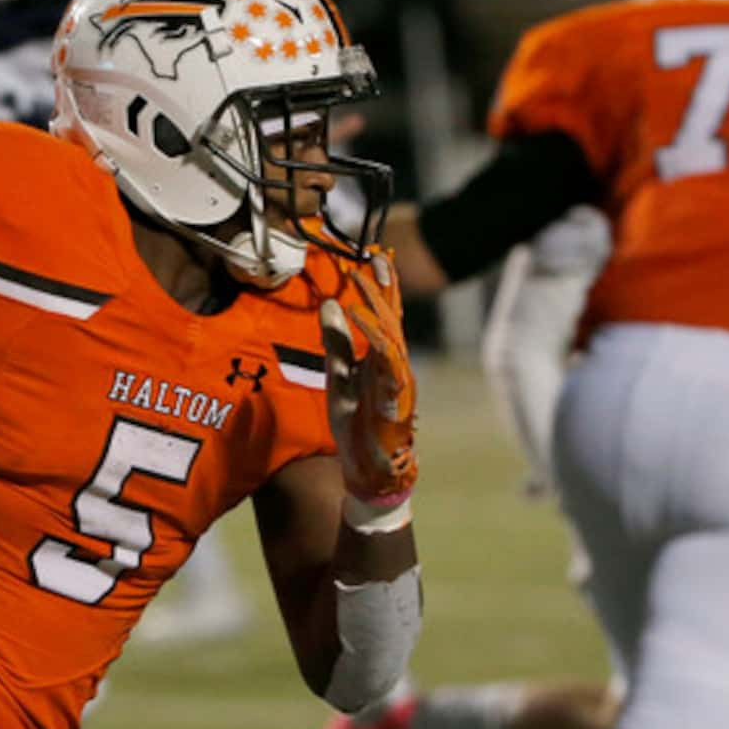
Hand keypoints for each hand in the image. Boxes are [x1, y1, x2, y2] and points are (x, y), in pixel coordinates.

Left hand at [322, 253, 416, 521]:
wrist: (370, 470)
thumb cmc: (357, 425)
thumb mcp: (339, 378)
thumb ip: (336, 344)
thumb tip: (331, 305)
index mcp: (382, 359)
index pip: (384, 315)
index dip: (380, 286)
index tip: (373, 257)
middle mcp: (394, 365)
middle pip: (391, 318)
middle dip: (384, 287)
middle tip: (374, 257)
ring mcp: (397, 380)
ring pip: (391, 335)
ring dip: (377, 306)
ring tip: (363, 279)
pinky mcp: (393, 396)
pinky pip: (386, 362)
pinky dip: (375, 340)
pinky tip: (361, 322)